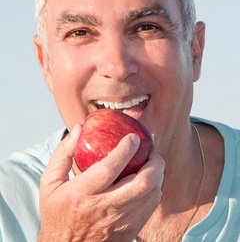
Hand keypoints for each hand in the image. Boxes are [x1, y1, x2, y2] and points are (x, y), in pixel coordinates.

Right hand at [38, 123, 164, 241]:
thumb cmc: (57, 213)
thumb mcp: (50, 182)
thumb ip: (63, 153)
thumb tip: (78, 128)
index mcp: (82, 193)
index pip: (109, 168)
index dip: (125, 150)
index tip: (133, 137)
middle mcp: (104, 208)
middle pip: (141, 183)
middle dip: (154, 163)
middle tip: (152, 152)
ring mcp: (119, 222)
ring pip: (151, 195)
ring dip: (158, 175)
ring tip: (152, 163)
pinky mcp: (129, 230)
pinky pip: (151, 207)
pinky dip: (155, 189)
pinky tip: (149, 181)